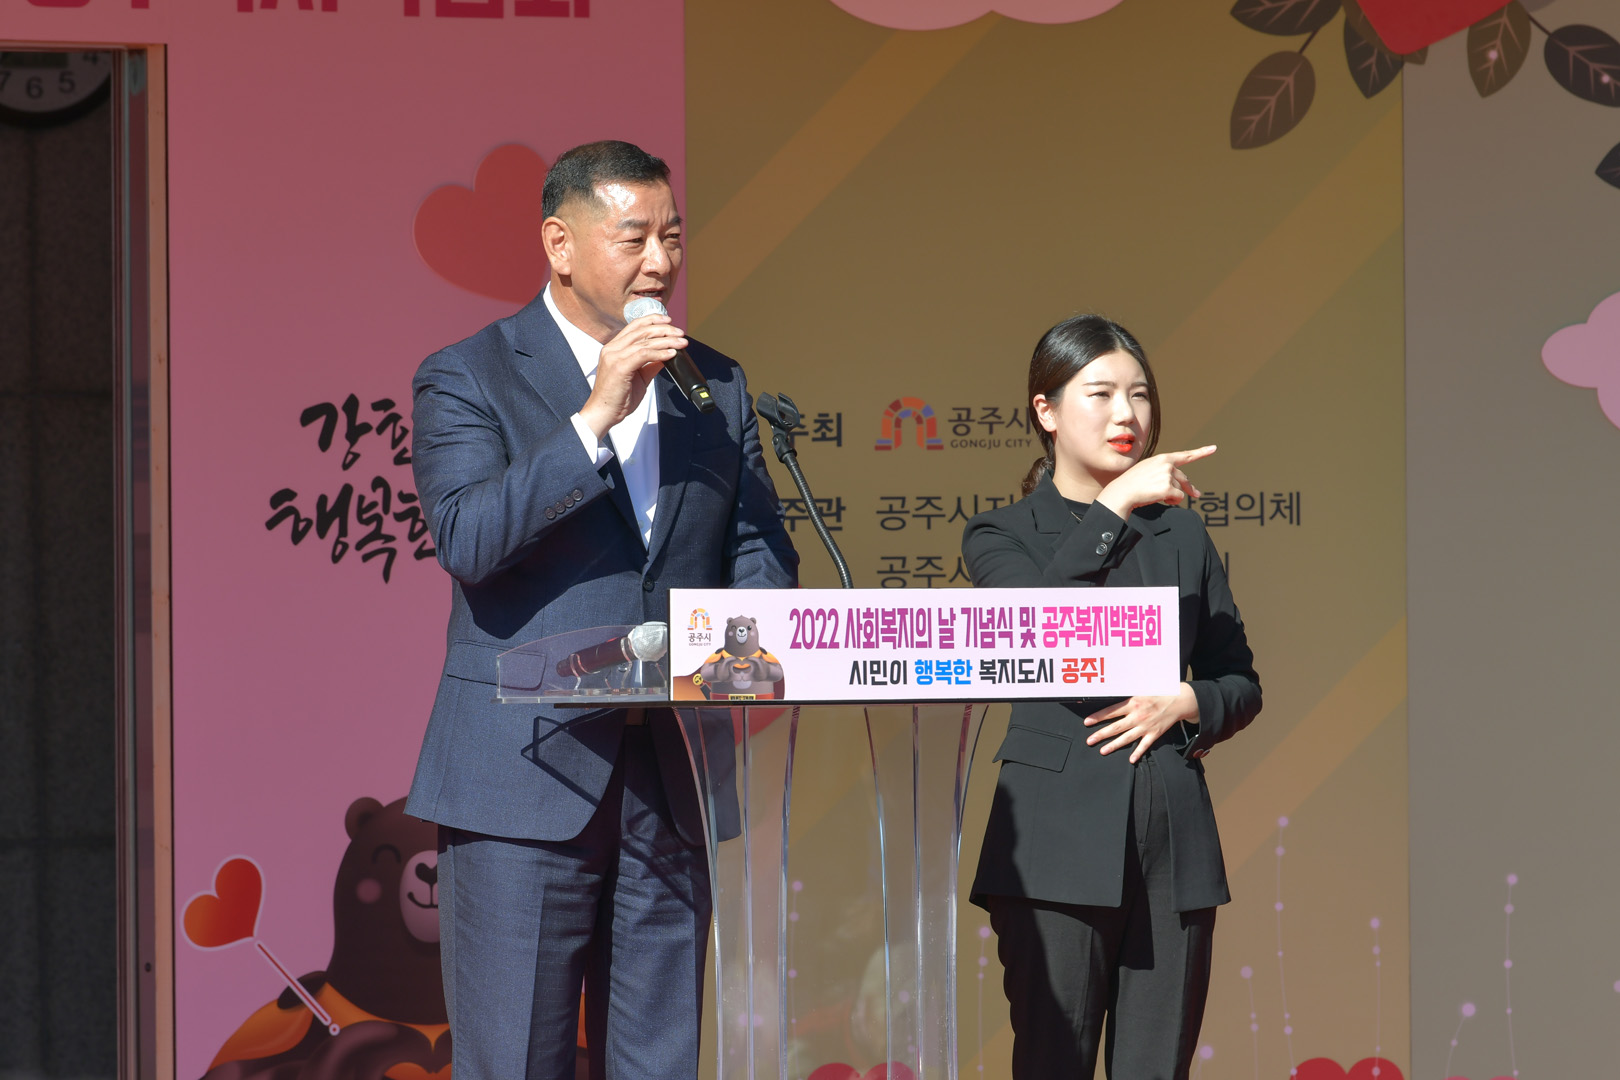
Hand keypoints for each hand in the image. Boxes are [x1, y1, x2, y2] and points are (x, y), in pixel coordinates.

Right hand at [579, 314, 688, 438]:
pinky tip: (671, 354)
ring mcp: (614, 357)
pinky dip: (660, 353)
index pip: (634, 326)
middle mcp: (612, 349)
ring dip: (666, 340)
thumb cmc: (617, 397)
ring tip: (681, 343)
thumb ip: (649, 365)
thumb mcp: (637, 377)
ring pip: (644, 341)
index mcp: (613, 348)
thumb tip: (665, 356)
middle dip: (664, 329)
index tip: (668, 321)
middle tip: (680, 333)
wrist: (603, 413)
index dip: (652, 320)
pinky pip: (644, 354)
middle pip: (641, 330)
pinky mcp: (620, 367)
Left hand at [1083, 683, 1199, 762]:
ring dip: (1114, 745)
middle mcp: (1137, 716)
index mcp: (1132, 703)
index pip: (1111, 711)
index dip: (1098, 717)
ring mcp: (1146, 726)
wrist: (1178, 700)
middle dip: (1101, 734)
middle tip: (1089, 740)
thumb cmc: (1158, 692)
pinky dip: (1138, 753)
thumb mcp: (1141, 688)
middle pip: (1116, 727)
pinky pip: (1145, 745)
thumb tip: (1112, 687)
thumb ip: (1127, 691)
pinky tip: (1131, 759)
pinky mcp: (1155, 733)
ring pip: (1127, 738)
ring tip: (1102, 751)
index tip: (1087, 722)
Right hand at [1095, 445, 1215, 519]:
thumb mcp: (1148, 471)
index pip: (1184, 455)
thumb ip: (1164, 473)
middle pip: (1184, 478)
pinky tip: (1158, 498)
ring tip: (1156, 495)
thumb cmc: (1132, 484)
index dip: (1201, 452)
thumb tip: (1181, 486)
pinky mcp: (1167, 487)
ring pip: (1180, 490)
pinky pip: (1178, 498)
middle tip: (1197, 494)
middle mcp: (1167, 465)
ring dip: (1172, 496)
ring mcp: (1167, 475)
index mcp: (1162, 459)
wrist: (1122, 492)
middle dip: (1189, 488)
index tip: (1213, 448)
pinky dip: (1171, 501)